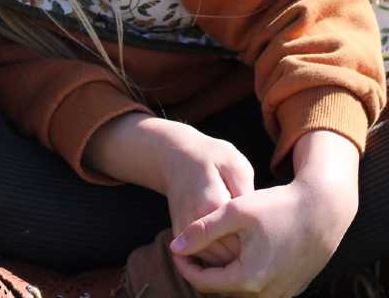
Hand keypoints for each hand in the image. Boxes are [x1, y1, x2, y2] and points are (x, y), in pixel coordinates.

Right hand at [85, 114, 252, 267]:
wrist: (173, 155)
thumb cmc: (210, 157)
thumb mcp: (236, 165)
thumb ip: (248, 194)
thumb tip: (258, 223)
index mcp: (212, 204)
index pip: (242, 242)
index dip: (260, 245)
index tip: (272, 238)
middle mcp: (195, 222)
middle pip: (229, 258)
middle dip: (249, 257)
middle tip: (265, 246)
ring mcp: (184, 230)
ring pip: (216, 264)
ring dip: (234, 262)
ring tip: (252, 247)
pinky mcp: (180, 235)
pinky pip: (203, 259)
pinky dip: (220, 259)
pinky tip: (233, 244)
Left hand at [170, 130, 358, 296]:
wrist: (323, 211)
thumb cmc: (278, 207)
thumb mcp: (236, 211)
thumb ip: (203, 231)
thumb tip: (176, 246)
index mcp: (250, 279)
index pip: (204, 283)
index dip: (184, 265)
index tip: (173, 246)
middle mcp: (267, 294)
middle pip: (220, 290)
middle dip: (201, 270)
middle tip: (187, 246)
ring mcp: (281, 294)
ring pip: (238, 291)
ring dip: (220, 274)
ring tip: (207, 247)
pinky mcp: (290, 288)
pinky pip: (257, 288)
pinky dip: (240, 274)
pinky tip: (233, 250)